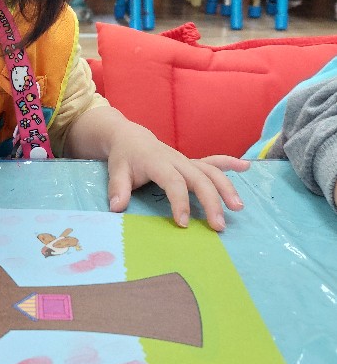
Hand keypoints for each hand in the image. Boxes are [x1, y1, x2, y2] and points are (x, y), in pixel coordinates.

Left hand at [106, 124, 248, 229]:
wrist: (131, 137)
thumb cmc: (124, 157)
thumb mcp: (116, 171)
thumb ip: (118, 188)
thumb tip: (116, 207)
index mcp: (157, 162)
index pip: (173, 182)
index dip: (180, 202)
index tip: (184, 223)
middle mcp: (177, 160)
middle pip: (199, 179)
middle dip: (211, 202)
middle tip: (219, 226)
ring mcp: (187, 161)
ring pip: (211, 171)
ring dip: (226, 188)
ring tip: (238, 208)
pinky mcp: (192, 162)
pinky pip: (214, 161)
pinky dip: (230, 163)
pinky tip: (246, 167)